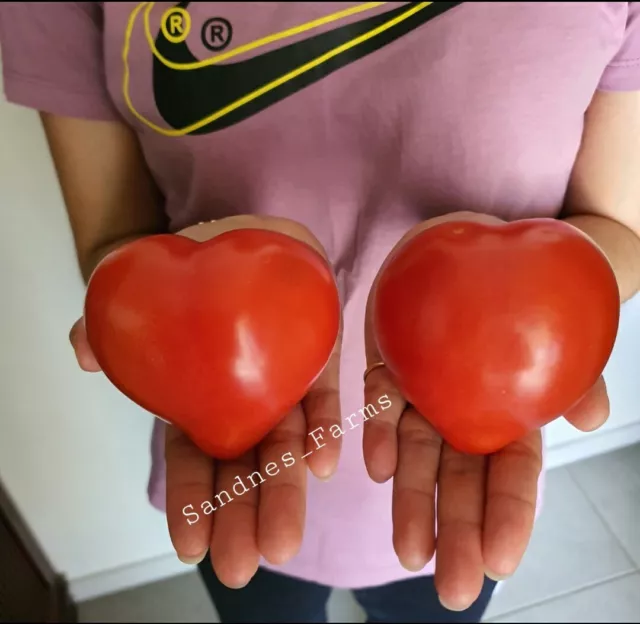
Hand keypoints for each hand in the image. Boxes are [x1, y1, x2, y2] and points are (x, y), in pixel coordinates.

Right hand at [70, 215, 342, 588]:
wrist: (254, 234)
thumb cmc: (196, 267)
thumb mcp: (141, 290)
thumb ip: (111, 323)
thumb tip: (83, 352)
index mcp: (198, 396)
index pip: (193, 459)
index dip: (191, 501)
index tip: (190, 546)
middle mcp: (241, 400)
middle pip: (241, 468)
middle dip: (240, 517)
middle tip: (242, 564)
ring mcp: (281, 384)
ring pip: (285, 448)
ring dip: (284, 492)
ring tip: (282, 540)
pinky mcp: (319, 358)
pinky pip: (323, 398)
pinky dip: (322, 430)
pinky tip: (322, 463)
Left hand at [362, 212, 609, 610]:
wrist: (472, 245)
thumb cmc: (527, 287)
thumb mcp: (564, 323)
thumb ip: (577, 370)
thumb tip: (593, 419)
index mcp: (507, 408)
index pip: (510, 471)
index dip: (508, 514)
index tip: (500, 561)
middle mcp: (463, 408)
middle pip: (460, 478)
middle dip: (458, 531)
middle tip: (450, 587)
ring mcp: (423, 390)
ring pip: (414, 454)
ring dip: (411, 501)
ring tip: (409, 551)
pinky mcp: (388, 364)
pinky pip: (378, 401)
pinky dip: (376, 432)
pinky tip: (373, 467)